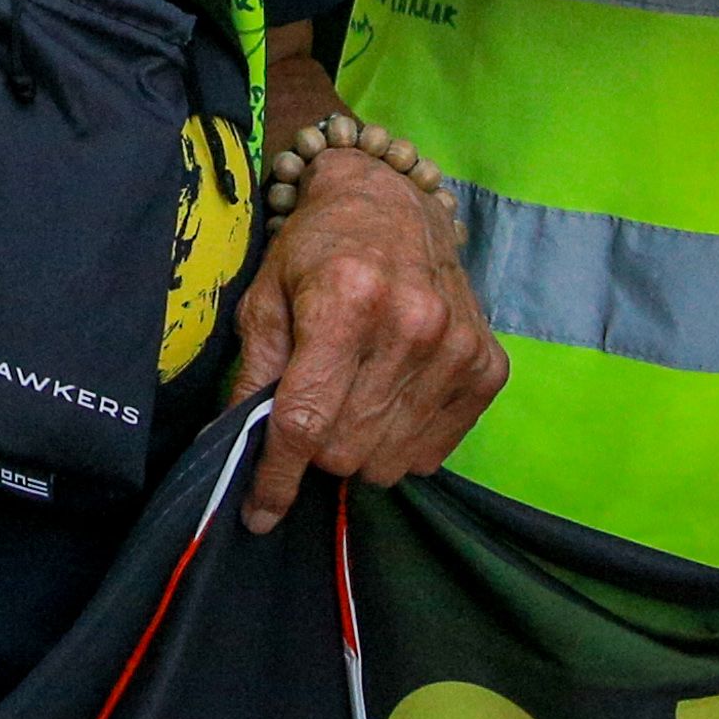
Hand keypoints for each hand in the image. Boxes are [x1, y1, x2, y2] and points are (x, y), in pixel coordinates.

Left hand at [231, 139, 500, 532]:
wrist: (392, 205)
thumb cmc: (317, 250)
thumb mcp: (265, 297)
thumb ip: (253, 373)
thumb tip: (230, 447)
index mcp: (346, 301)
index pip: (306, 420)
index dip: (276, 477)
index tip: (259, 513)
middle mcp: (412, 325)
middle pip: (347, 450)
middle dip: (316, 452)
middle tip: (311, 416)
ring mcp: (457, 348)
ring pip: (391, 461)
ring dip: (359, 452)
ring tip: (350, 404)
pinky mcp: (488, 366)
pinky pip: (436, 454)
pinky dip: (403, 445)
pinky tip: (390, 402)